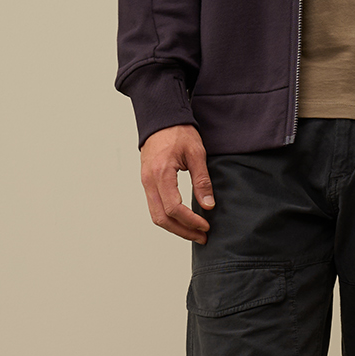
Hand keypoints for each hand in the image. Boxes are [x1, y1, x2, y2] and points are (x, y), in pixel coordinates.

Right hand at [140, 124, 213, 242]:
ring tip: (194, 232)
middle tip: (202, 236)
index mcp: (161, 173)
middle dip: (183, 231)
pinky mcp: (147, 182)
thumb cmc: (178, 132)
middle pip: (161, 218)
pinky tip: (183, 220)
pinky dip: (168, 218)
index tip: (206, 226)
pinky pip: (154, 207)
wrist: (161, 118)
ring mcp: (145, 182)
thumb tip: (208, 205)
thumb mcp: (196, 153)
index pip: (174, 208)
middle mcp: (149, 181)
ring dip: (175, 228)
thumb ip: (202, 181)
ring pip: (156, 215)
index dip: (190, 221)